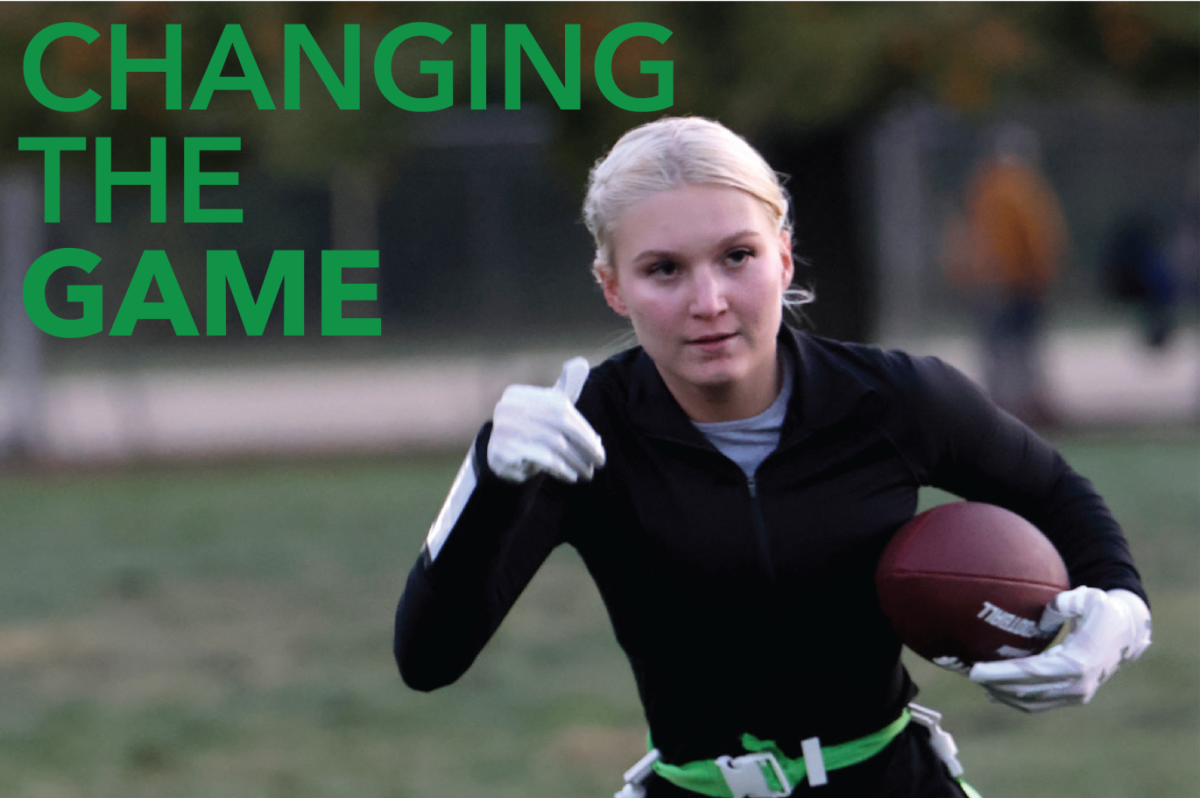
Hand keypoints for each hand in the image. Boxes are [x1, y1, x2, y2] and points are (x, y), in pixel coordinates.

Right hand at [487, 357, 605, 483]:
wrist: (502, 459)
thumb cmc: (533, 429)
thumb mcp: (548, 407)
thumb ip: (565, 387)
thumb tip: (581, 362)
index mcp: (519, 394)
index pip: (561, 408)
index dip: (583, 428)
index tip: (599, 445)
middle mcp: (508, 408)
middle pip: (559, 424)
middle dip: (585, 445)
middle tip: (600, 461)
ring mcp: (503, 430)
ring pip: (554, 444)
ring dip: (576, 460)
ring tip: (588, 472)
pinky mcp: (504, 452)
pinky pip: (542, 460)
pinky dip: (561, 469)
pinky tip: (571, 476)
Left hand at [969, 587, 1151, 711]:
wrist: (1126, 633)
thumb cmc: (1103, 610)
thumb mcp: (1088, 598)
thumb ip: (1064, 603)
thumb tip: (1043, 614)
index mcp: (1079, 662)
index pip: (1032, 672)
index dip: (1002, 673)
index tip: (975, 669)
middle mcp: (1078, 684)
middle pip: (1026, 691)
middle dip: (995, 684)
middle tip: (968, 673)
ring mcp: (1076, 695)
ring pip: (1030, 702)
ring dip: (1001, 693)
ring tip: (977, 680)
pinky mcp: (1073, 697)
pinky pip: (1039, 704)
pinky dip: (1015, 699)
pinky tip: (994, 690)